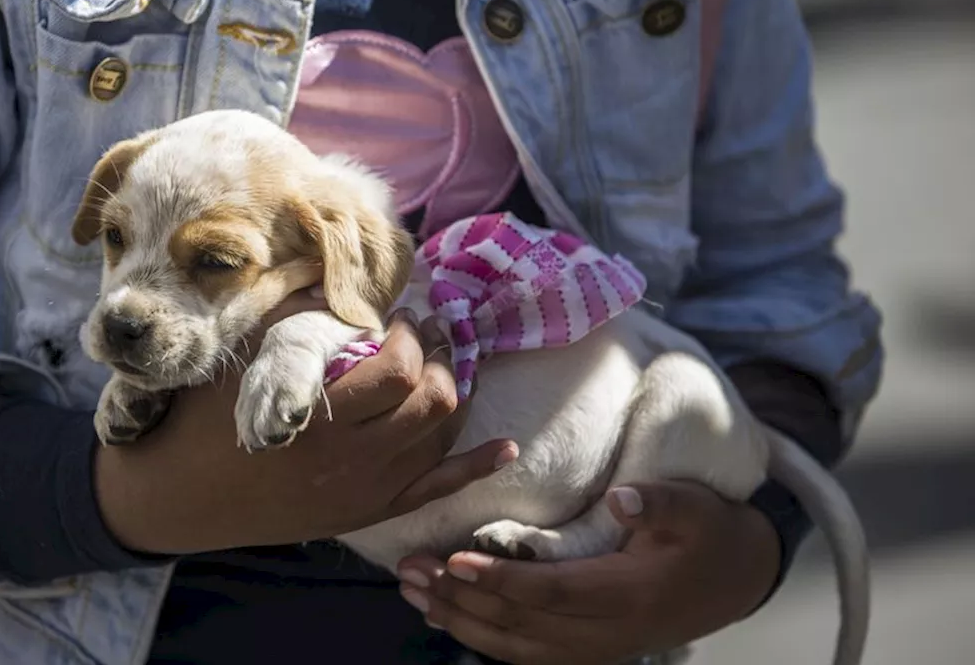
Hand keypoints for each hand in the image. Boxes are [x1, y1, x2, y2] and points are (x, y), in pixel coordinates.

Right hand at [95, 294, 517, 554]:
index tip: (396, 318)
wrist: (181, 495)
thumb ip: (295, 314)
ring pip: (441, 441)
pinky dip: (474, 467)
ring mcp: (363, 494)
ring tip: (445, 363)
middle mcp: (350, 463)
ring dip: (455, 394)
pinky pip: (436, 492)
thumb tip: (347, 276)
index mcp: (318, 419)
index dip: (410, 336)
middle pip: (433, 403)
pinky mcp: (366, 514)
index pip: (399, 371)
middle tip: (428, 333)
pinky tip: (504, 448)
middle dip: (440, 357)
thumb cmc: (204, 416)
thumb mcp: (242, 356)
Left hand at [396, 481, 780, 664]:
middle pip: (521, 625)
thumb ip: (657, 502)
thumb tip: (620, 497)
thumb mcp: (695, 508)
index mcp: (629, 594)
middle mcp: (607, 633)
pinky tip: (448, 617)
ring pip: (516, 647)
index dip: (500, 580)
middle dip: (459, 600)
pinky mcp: (587, 650)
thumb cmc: (709, 534)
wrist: (736, 580)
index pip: (552, 593)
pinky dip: (482, 638)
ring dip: (459, 622)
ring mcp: (596, 649)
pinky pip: (526, 654)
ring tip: (413, 592)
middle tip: (410, 571)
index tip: (455, 559)